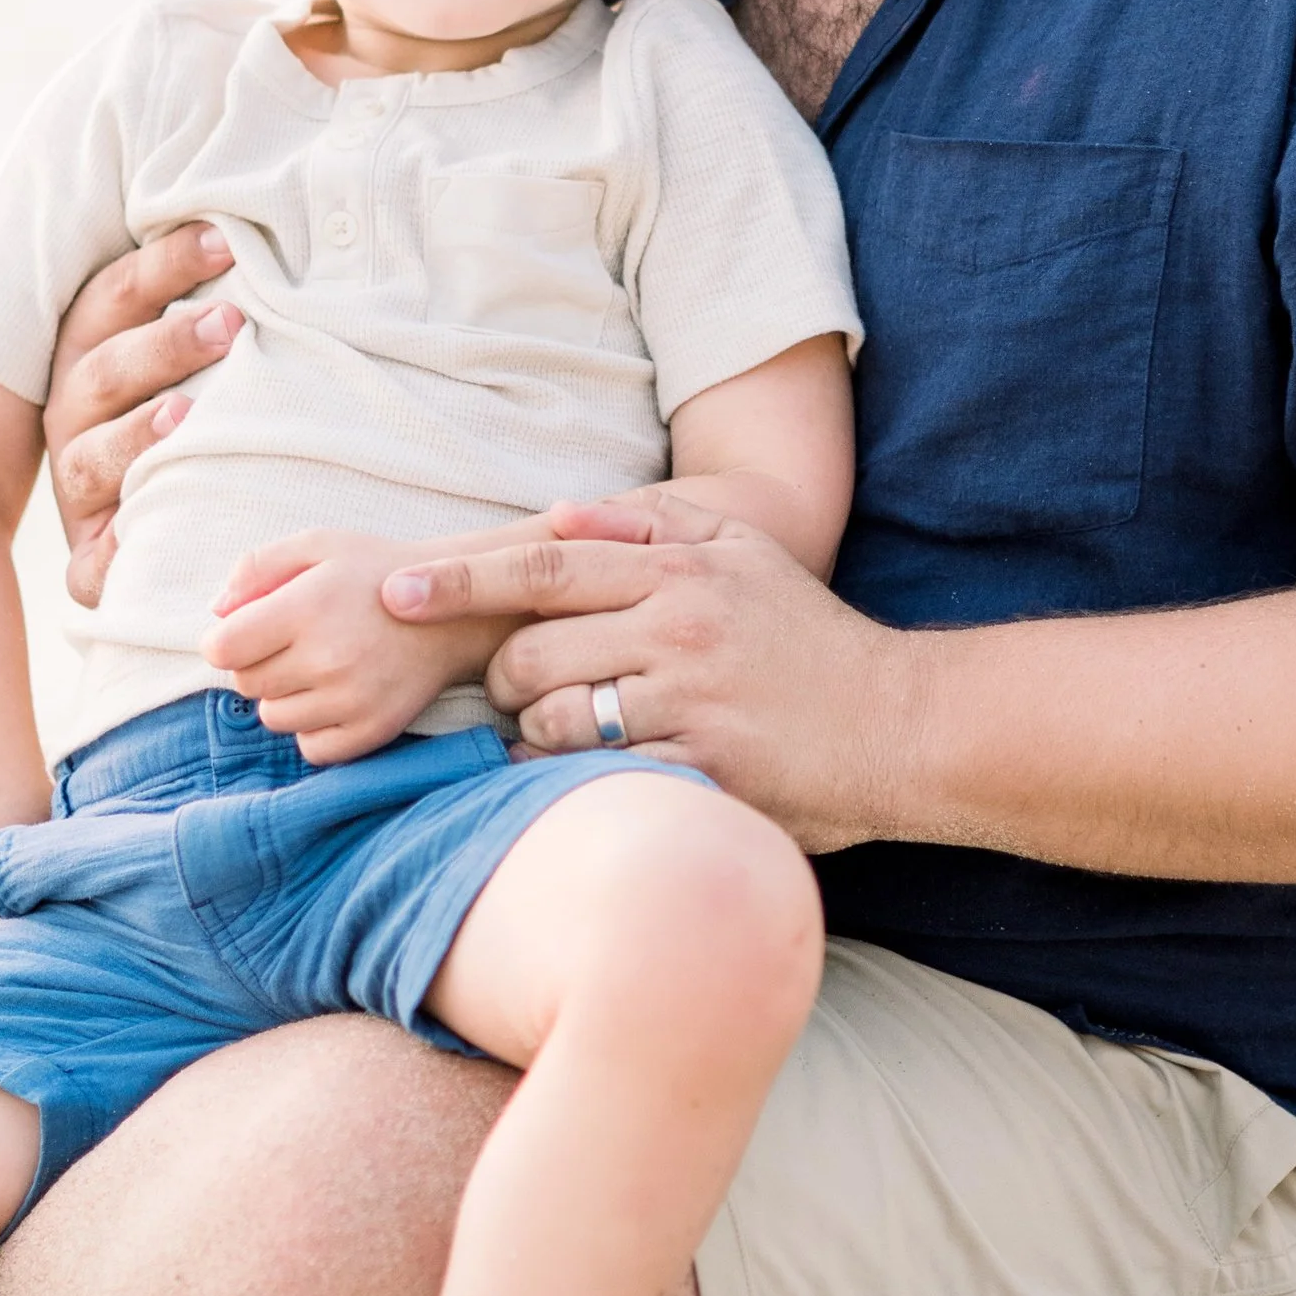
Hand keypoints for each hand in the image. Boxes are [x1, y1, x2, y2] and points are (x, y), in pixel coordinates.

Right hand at [44, 226, 243, 603]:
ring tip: (185, 416)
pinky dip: (115, 555)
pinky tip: (144, 538)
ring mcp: (78, 487)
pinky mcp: (88, 558)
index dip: (165, 265)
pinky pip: (91, 565)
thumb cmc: (190, 410)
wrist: (127, 523)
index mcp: (88, 354)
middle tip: (231, 323)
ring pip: (91, 460)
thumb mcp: (188, 352)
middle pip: (105, 372)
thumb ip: (208, 302)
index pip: (114, 297)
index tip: (227, 241)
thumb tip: (257, 231)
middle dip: (165, 346)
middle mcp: (73, 416)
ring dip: (136, 437)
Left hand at [205, 530, 482, 766]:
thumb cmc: (378, 573)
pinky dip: (313, 729)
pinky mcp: (373, 730)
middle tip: (292, 644)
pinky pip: (311, 748)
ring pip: (274, 718)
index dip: (224, 641)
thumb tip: (215, 611)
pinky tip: (333, 698)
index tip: (244, 632)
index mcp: (309, 606)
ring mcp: (352, 699)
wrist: (457, 611)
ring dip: (284, 697)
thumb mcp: (319, 546)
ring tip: (318, 669)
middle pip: (246, 684)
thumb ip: (258, 567)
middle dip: (256, 664)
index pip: (222, 649)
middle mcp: (329, 657)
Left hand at [381, 496, 915, 852]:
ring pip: (551, 722)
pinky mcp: (699, 768)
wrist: (901, 726)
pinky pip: (595, 778)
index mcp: (681, 572)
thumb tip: (560, 515)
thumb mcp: (746, 557)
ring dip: (534, 737)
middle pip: (529, 653)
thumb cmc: (811, 641)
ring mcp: (689, 702)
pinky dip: (572, 780)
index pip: (543, 568)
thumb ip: (654, 529)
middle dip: (502, 681)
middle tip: (521, 693)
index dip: (460, 581)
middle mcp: (678, 629)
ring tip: (567, 735)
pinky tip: (592, 777)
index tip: (394, 592)